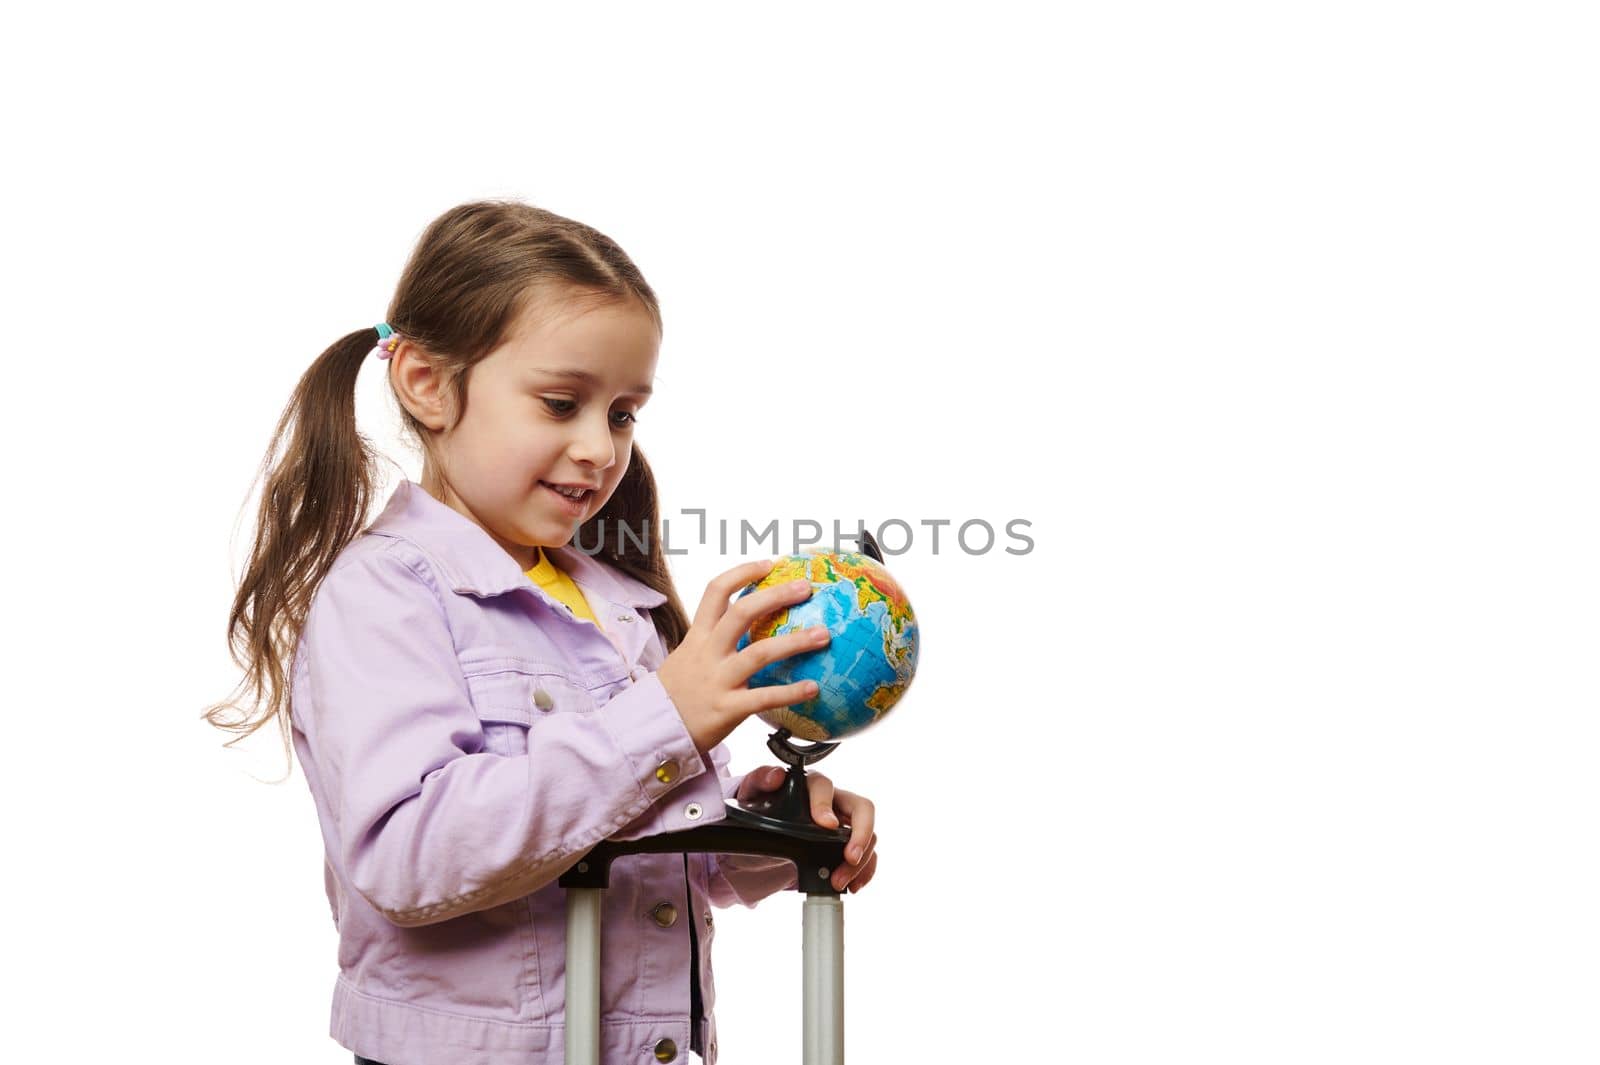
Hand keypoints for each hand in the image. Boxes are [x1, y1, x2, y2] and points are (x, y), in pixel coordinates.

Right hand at [657, 560, 830, 753]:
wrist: (651, 731)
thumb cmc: (676, 695)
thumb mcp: (686, 658)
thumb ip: (712, 642)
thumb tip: (746, 627)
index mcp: (698, 637)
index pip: (716, 592)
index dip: (742, 573)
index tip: (769, 564)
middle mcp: (708, 653)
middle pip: (742, 613)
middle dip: (776, 596)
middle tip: (806, 587)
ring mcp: (717, 680)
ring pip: (758, 653)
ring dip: (795, 642)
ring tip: (823, 635)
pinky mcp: (726, 709)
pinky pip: (763, 698)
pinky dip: (790, 692)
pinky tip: (814, 688)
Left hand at [737, 767, 878, 893]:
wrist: (762, 834)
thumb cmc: (762, 807)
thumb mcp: (753, 794)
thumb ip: (759, 780)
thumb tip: (776, 776)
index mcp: (811, 785)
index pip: (825, 787)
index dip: (827, 805)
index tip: (827, 825)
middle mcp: (835, 800)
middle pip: (862, 809)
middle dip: (861, 834)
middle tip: (850, 857)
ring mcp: (845, 823)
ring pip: (868, 835)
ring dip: (859, 861)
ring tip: (838, 881)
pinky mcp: (847, 844)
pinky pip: (867, 855)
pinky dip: (865, 871)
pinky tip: (854, 885)